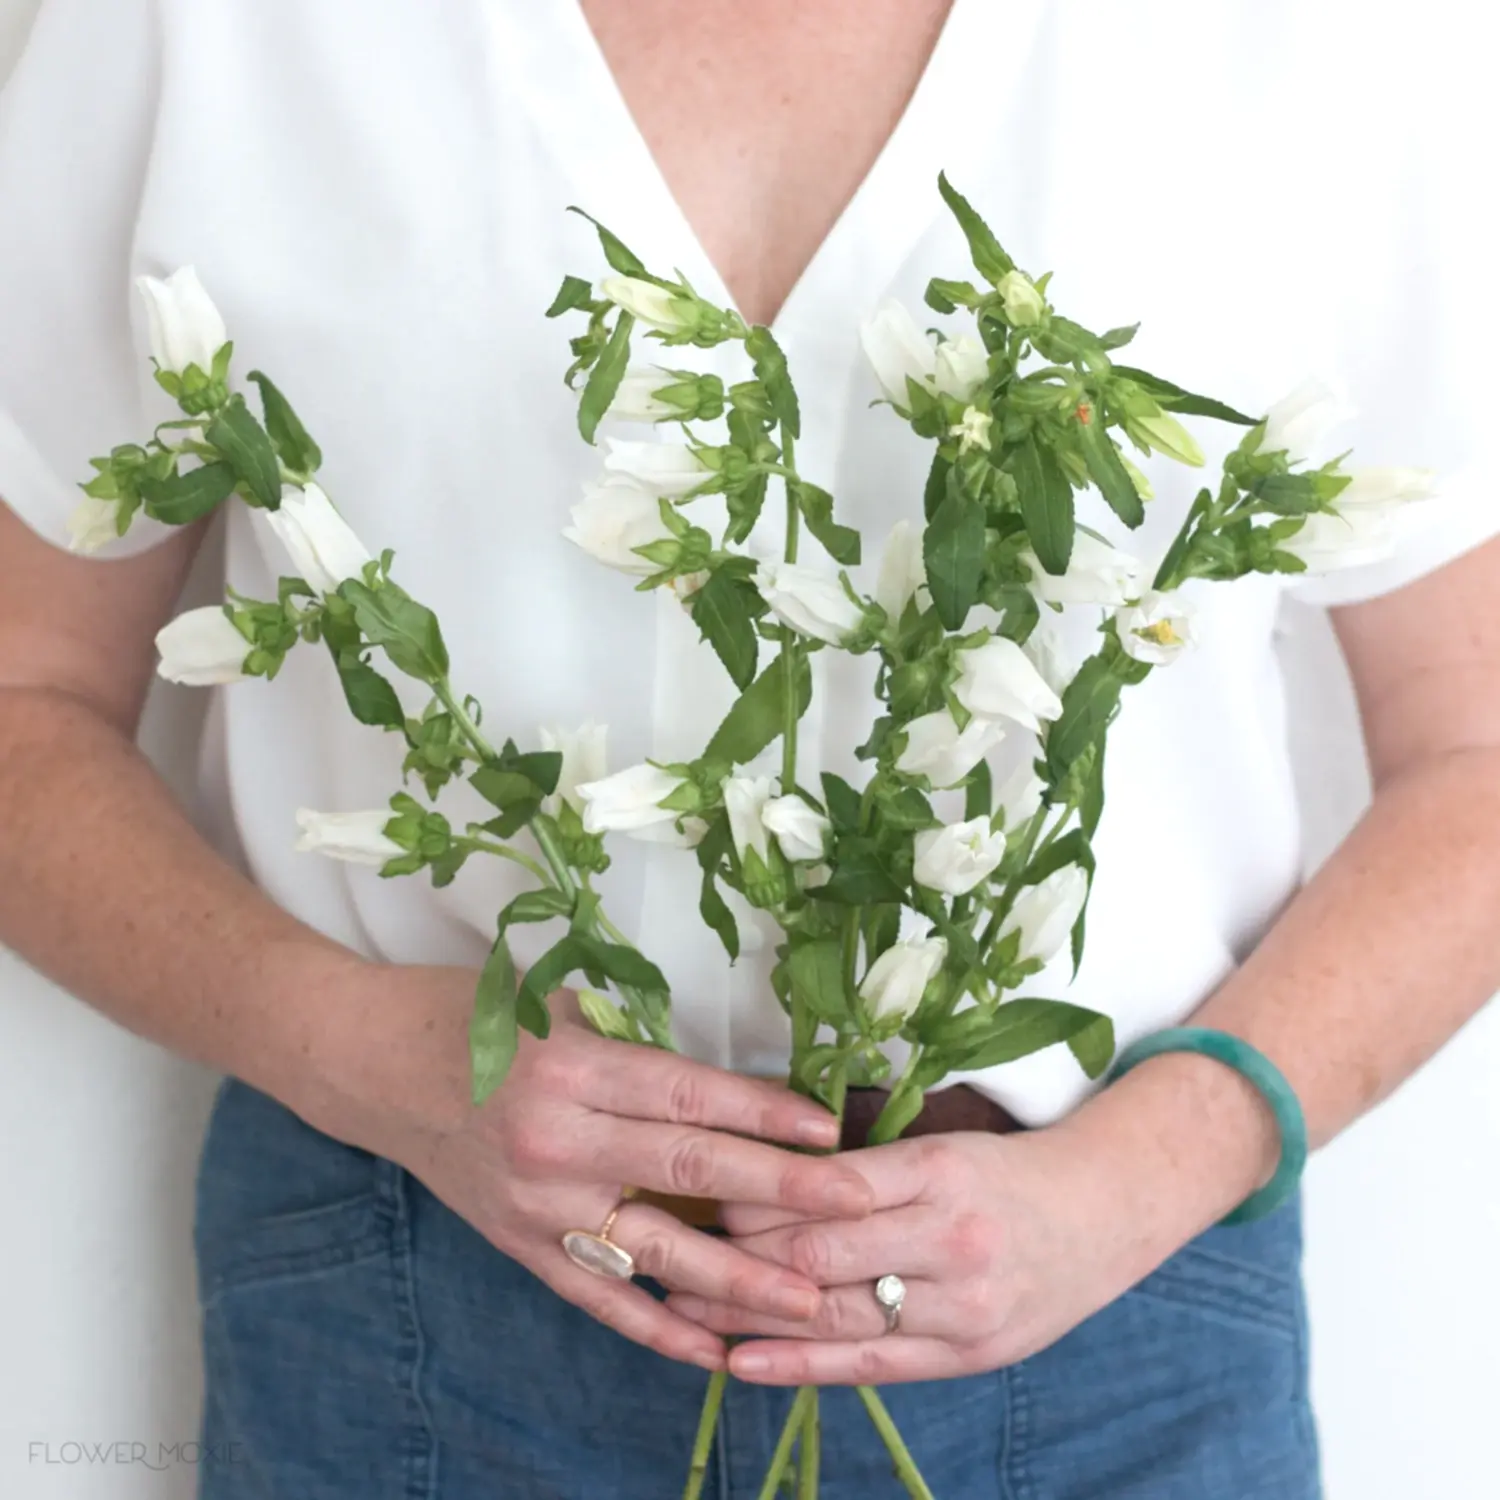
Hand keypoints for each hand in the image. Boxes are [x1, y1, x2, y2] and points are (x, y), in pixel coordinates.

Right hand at [302, 963, 873, 1371]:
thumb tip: (730, 1091)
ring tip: (810, 1302)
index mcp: (574, 1068)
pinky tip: (711, 1350)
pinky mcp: (520, 1245)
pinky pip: (599, 1295)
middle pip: (690, 1171)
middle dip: (781, 1193)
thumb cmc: (469, 1018)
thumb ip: (637, 1052)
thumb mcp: (557, 1009)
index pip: (690, 1096)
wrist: (369, 1064)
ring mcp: (537, 1205)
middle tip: (855, 1210)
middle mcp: (559, 1142)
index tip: (828, 1129)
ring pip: (656, 1250)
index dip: (764, 1114)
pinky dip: (656, 1328)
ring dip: (738, 1279)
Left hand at [668, 1125, 1177, 1384]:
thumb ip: (861, 1168)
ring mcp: (961, 1307)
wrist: (1104, 1213)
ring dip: (749, 1315)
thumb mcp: (939, 1145)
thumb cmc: (1004, 1170)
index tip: (698, 1192)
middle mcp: (949, 1240)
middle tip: (671, 1247)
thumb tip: (759, 1173)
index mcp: (936, 1171)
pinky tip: (741, 1362)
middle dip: (738, 1255)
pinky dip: (799, 1365)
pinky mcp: (966, 1355)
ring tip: (678, 1308)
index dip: (753, 1198)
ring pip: (835, 1315)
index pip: (822, 1192)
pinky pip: (869, 1365)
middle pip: (819, 1255)